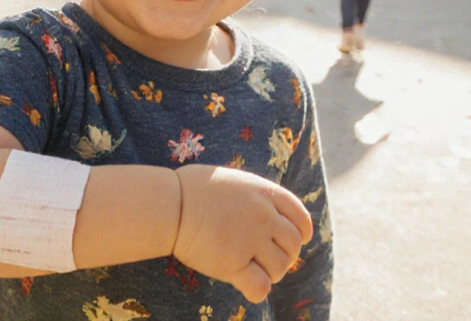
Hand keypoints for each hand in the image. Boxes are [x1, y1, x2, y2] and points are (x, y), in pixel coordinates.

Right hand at [172, 165, 312, 303]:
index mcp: (264, 193)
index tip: (297, 240)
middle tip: (268, 260)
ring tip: (254, 272)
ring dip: (271, 273)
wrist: (169, 204)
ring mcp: (249, 240)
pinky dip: (258, 291)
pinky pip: (260, 287)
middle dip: (285, 256)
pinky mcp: (232, 264)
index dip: (302, 233)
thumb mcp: (231, 180)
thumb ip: (253, 196)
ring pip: (280, 267)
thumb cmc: (191, 189)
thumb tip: (264, 210)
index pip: (300, 217)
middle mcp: (263, 216)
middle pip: (293, 245)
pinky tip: (247, 286)